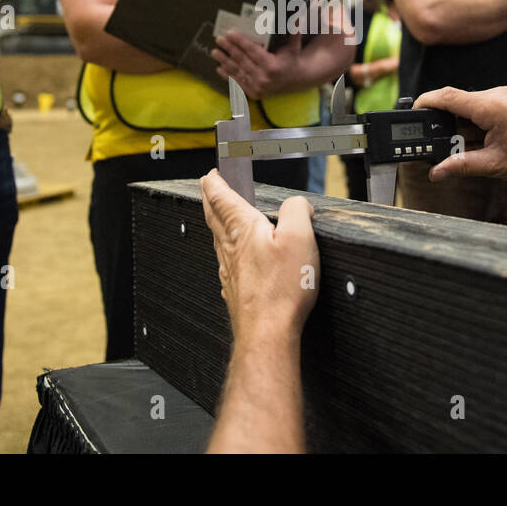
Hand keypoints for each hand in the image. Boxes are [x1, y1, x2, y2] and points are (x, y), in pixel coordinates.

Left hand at [200, 169, 319, 345]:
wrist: (267, 332)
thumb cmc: (281, 290)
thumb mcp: (300, 237)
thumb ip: (297, 211)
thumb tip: (298, 205)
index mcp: (243, 229)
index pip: (221, 197)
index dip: (214, 182)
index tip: (211, 173)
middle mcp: (230, 247)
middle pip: (213, 216)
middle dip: (209, 197)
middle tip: (206, 187)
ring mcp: (230, 270)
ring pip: (218, 238)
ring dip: (216, 222)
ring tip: (219, 217)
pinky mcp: (236, 290)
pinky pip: (226, 261)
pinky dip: (226, 249)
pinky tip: (233, 257)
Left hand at [213, 31, 303, 99]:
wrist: (295, 81)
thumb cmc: (292, 60)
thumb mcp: (294, 46)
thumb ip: (293, 32)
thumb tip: (298, 17)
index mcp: (272, 66)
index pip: (252, 50)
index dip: (240, 41)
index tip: (230, 32)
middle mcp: (264, 78)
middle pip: (242, 60)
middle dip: (229, 49)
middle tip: (219, 39)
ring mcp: (258, 87)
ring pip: (238, 71)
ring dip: (224, 61)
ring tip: (214, 52)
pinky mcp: (254, 93)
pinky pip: (238, 82)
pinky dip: (228, 75)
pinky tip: (219, 67)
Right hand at [413, 85, 506, 183]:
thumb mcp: (495, 164)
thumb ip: (462, 166)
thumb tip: (438, 171)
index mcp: (491, 105)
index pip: (447, 96)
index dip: (425, 103)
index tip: (413, 112)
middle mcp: (498, 95)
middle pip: (458, 102)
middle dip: (446, 124)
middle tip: (440, 145)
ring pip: (472, 107)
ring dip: (464, 126)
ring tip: (470, 150)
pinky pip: (486, 108)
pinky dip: (478, 124)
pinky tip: (484, 143)